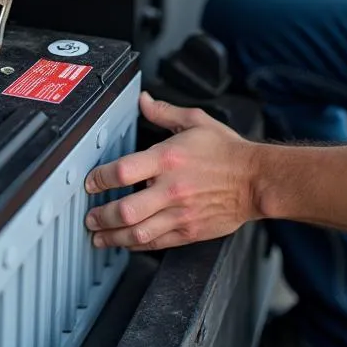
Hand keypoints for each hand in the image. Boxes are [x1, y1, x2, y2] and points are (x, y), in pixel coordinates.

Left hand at [83, 91, 261, 250]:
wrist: (256, 180)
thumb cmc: (228, 151)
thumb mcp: (196, 121)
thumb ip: (164, 112)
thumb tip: (143, 100)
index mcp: (168, 159)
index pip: (122, 171)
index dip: (99, 179)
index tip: (90, 183)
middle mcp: (171, 189)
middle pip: (125, 210)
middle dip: (100, 217)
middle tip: (89, 217)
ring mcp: (180, 214)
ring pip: (137, 234)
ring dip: (113, 237)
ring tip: (99, 237)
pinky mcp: (189, 231)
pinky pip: (156, 243)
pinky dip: (137, 246)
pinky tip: (127, 243)